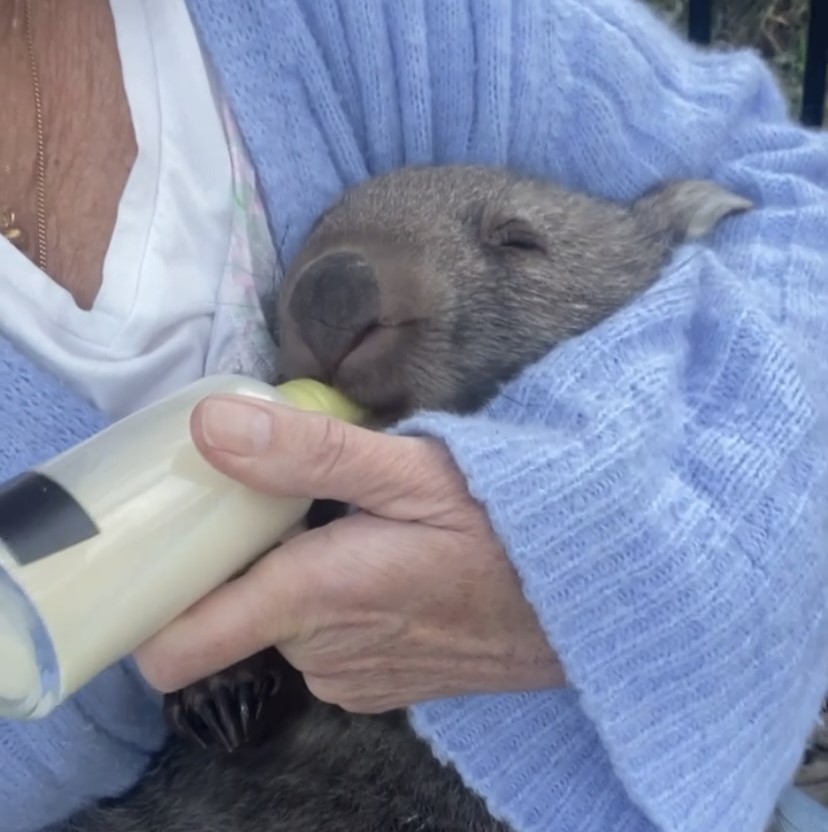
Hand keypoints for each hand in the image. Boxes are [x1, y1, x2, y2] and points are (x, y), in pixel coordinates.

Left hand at [134, 395, 563, 712]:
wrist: (585, 599)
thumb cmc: (507, 526)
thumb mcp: (416, 469)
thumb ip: (310, 452)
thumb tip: (209, 426)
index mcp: (315, 596)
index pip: (177, 644)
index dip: (149, 597)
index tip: (159, 543)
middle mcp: (320, 653)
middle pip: (229, 612)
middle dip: (240, 556)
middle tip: (280, 498)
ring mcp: (350, 677)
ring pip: (276, 624)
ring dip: (289, 577)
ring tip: (342, 527)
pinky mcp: (378, 686)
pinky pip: (319, 645)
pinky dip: (327, 606)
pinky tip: (377, 567)